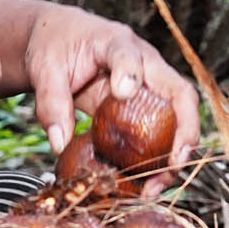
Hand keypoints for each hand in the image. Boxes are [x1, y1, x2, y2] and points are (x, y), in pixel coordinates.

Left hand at [22, 5, 199, 189]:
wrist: (60, 41)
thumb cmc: (56, 46)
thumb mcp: (44, 70)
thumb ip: (50, 104)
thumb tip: (59, 144)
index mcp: (115, 42)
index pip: (128, 54)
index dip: (129, 72)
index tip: (121, 93)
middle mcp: (144, 63)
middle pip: (179, 92)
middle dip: (184, 130)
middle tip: (173, 163)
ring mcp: (149, 87)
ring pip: (177, 119)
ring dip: (172, 155)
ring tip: (154, 186)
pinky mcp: (144, 108)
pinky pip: (160, 134)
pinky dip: (156, 161)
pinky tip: (143, 185)